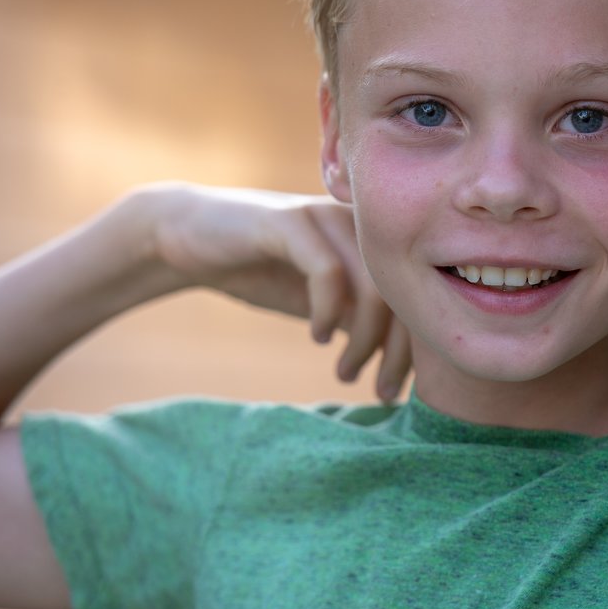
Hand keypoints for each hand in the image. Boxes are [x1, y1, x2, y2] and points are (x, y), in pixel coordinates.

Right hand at [143, 183, 410, 399]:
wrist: (189, 238)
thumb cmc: (266, 272)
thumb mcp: (326, 304)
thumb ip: (364, 322)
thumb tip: (409, 369)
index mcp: (376, 241)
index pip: (418, 296)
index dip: (416, 349)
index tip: (394, 390)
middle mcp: (360, 223)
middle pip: (403, 293)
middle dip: (397, 352)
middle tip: (380, 391)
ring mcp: (326, 217)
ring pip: (372, 285)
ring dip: (364, 340)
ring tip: (345, 372)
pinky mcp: (290, 221)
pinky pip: (328, 271)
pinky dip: (328, 311)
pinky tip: (317, 337)